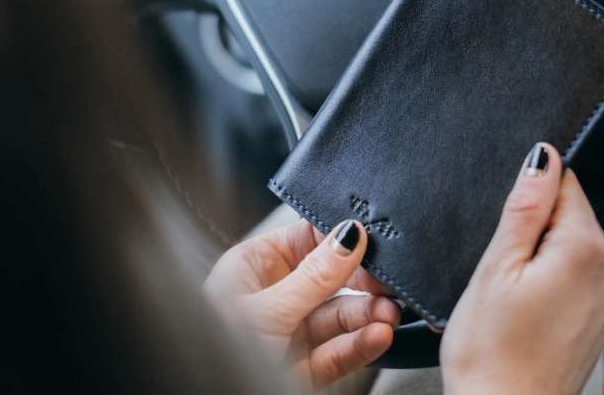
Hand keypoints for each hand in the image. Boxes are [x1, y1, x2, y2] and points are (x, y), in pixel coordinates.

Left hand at [204, 218, 400, 388]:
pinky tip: (377, 335)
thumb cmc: (215, 352)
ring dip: (367, 314)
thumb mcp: (267, 309)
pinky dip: (361, 343)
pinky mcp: (303, 367)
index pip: (306, 238)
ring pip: (339, 316)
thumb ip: (313, 276)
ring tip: (388, 314)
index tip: (371, 243)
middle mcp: (273, 296)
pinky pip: (339, 350)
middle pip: (331, 279)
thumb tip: (349, 236)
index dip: (340, 240)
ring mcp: (290, 333)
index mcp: (252, 267)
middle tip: (388, 286)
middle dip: (363, 283)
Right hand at [441, 143, 603, 394]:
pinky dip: (545, 288)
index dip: (527, 198)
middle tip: (500, 272)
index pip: (564, 183)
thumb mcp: (496, 267)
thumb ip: (525, 205)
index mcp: (586, 249)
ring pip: (567, 250)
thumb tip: (544, 156)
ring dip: (536, 262)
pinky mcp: (599, 321)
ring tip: (509, 298)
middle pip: (567, 217)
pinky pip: (572, 282)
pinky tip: (522, 316)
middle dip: (529, 233)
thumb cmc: (493, 354)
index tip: (506, 231)